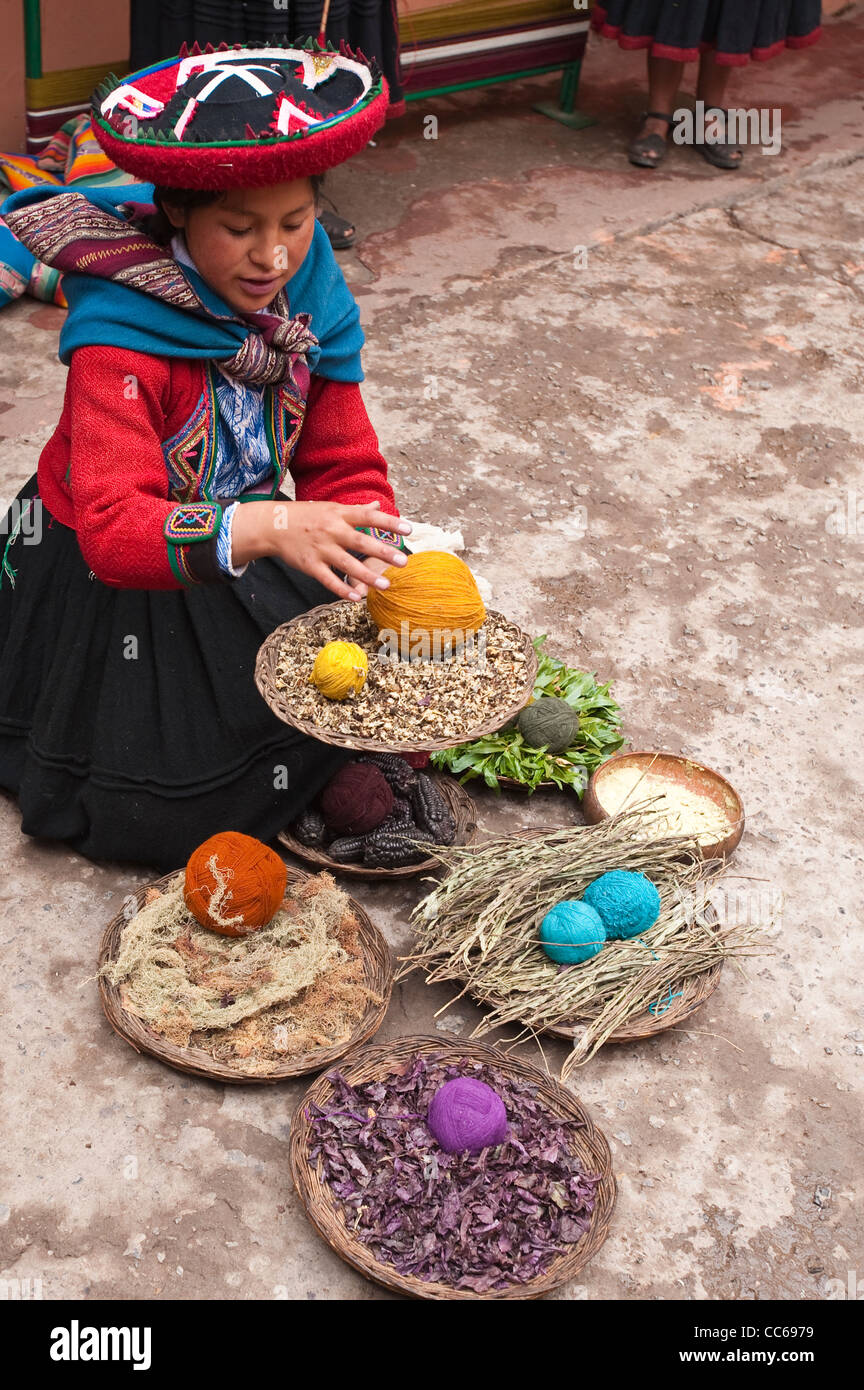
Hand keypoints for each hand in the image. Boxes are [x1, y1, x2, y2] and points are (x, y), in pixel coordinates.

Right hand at [230, 498, 411, 599]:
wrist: (272, 525)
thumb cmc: (306, 516)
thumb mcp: (331, 508)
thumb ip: (356, 510)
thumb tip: (378, 505)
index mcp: (339, 514)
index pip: (368, 517)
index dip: (389, 522)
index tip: (408, 529)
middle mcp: (332, 531)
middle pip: (361, 542)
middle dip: (383, 552)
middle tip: (404, 561)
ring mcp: (321, 549)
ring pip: (347, 564)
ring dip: (368, 576)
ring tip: (386, 585)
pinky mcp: (310, 565)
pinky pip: (328, 579)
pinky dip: (342, 589)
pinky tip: (356, 598)